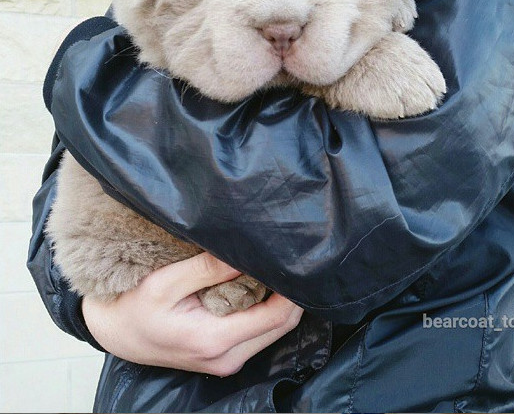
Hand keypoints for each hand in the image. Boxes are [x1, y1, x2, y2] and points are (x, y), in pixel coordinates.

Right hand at [82, 252, 302, 375]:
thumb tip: (247, 255)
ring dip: (280, 301)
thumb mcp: (166, 282)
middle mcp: (227, 358)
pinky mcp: (224, 356)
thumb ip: (208, 269)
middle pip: (283, 326)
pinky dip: (265, 309)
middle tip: (289, 258)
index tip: (296, 259)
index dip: (293, 289)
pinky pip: (259, 333)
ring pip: (274, 331)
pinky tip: (258, 285)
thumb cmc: (134, 307)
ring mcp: (227, 360)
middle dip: (291, 293)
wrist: (116, 334)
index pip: (277, 317)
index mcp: (215, 340)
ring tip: (273, 268)